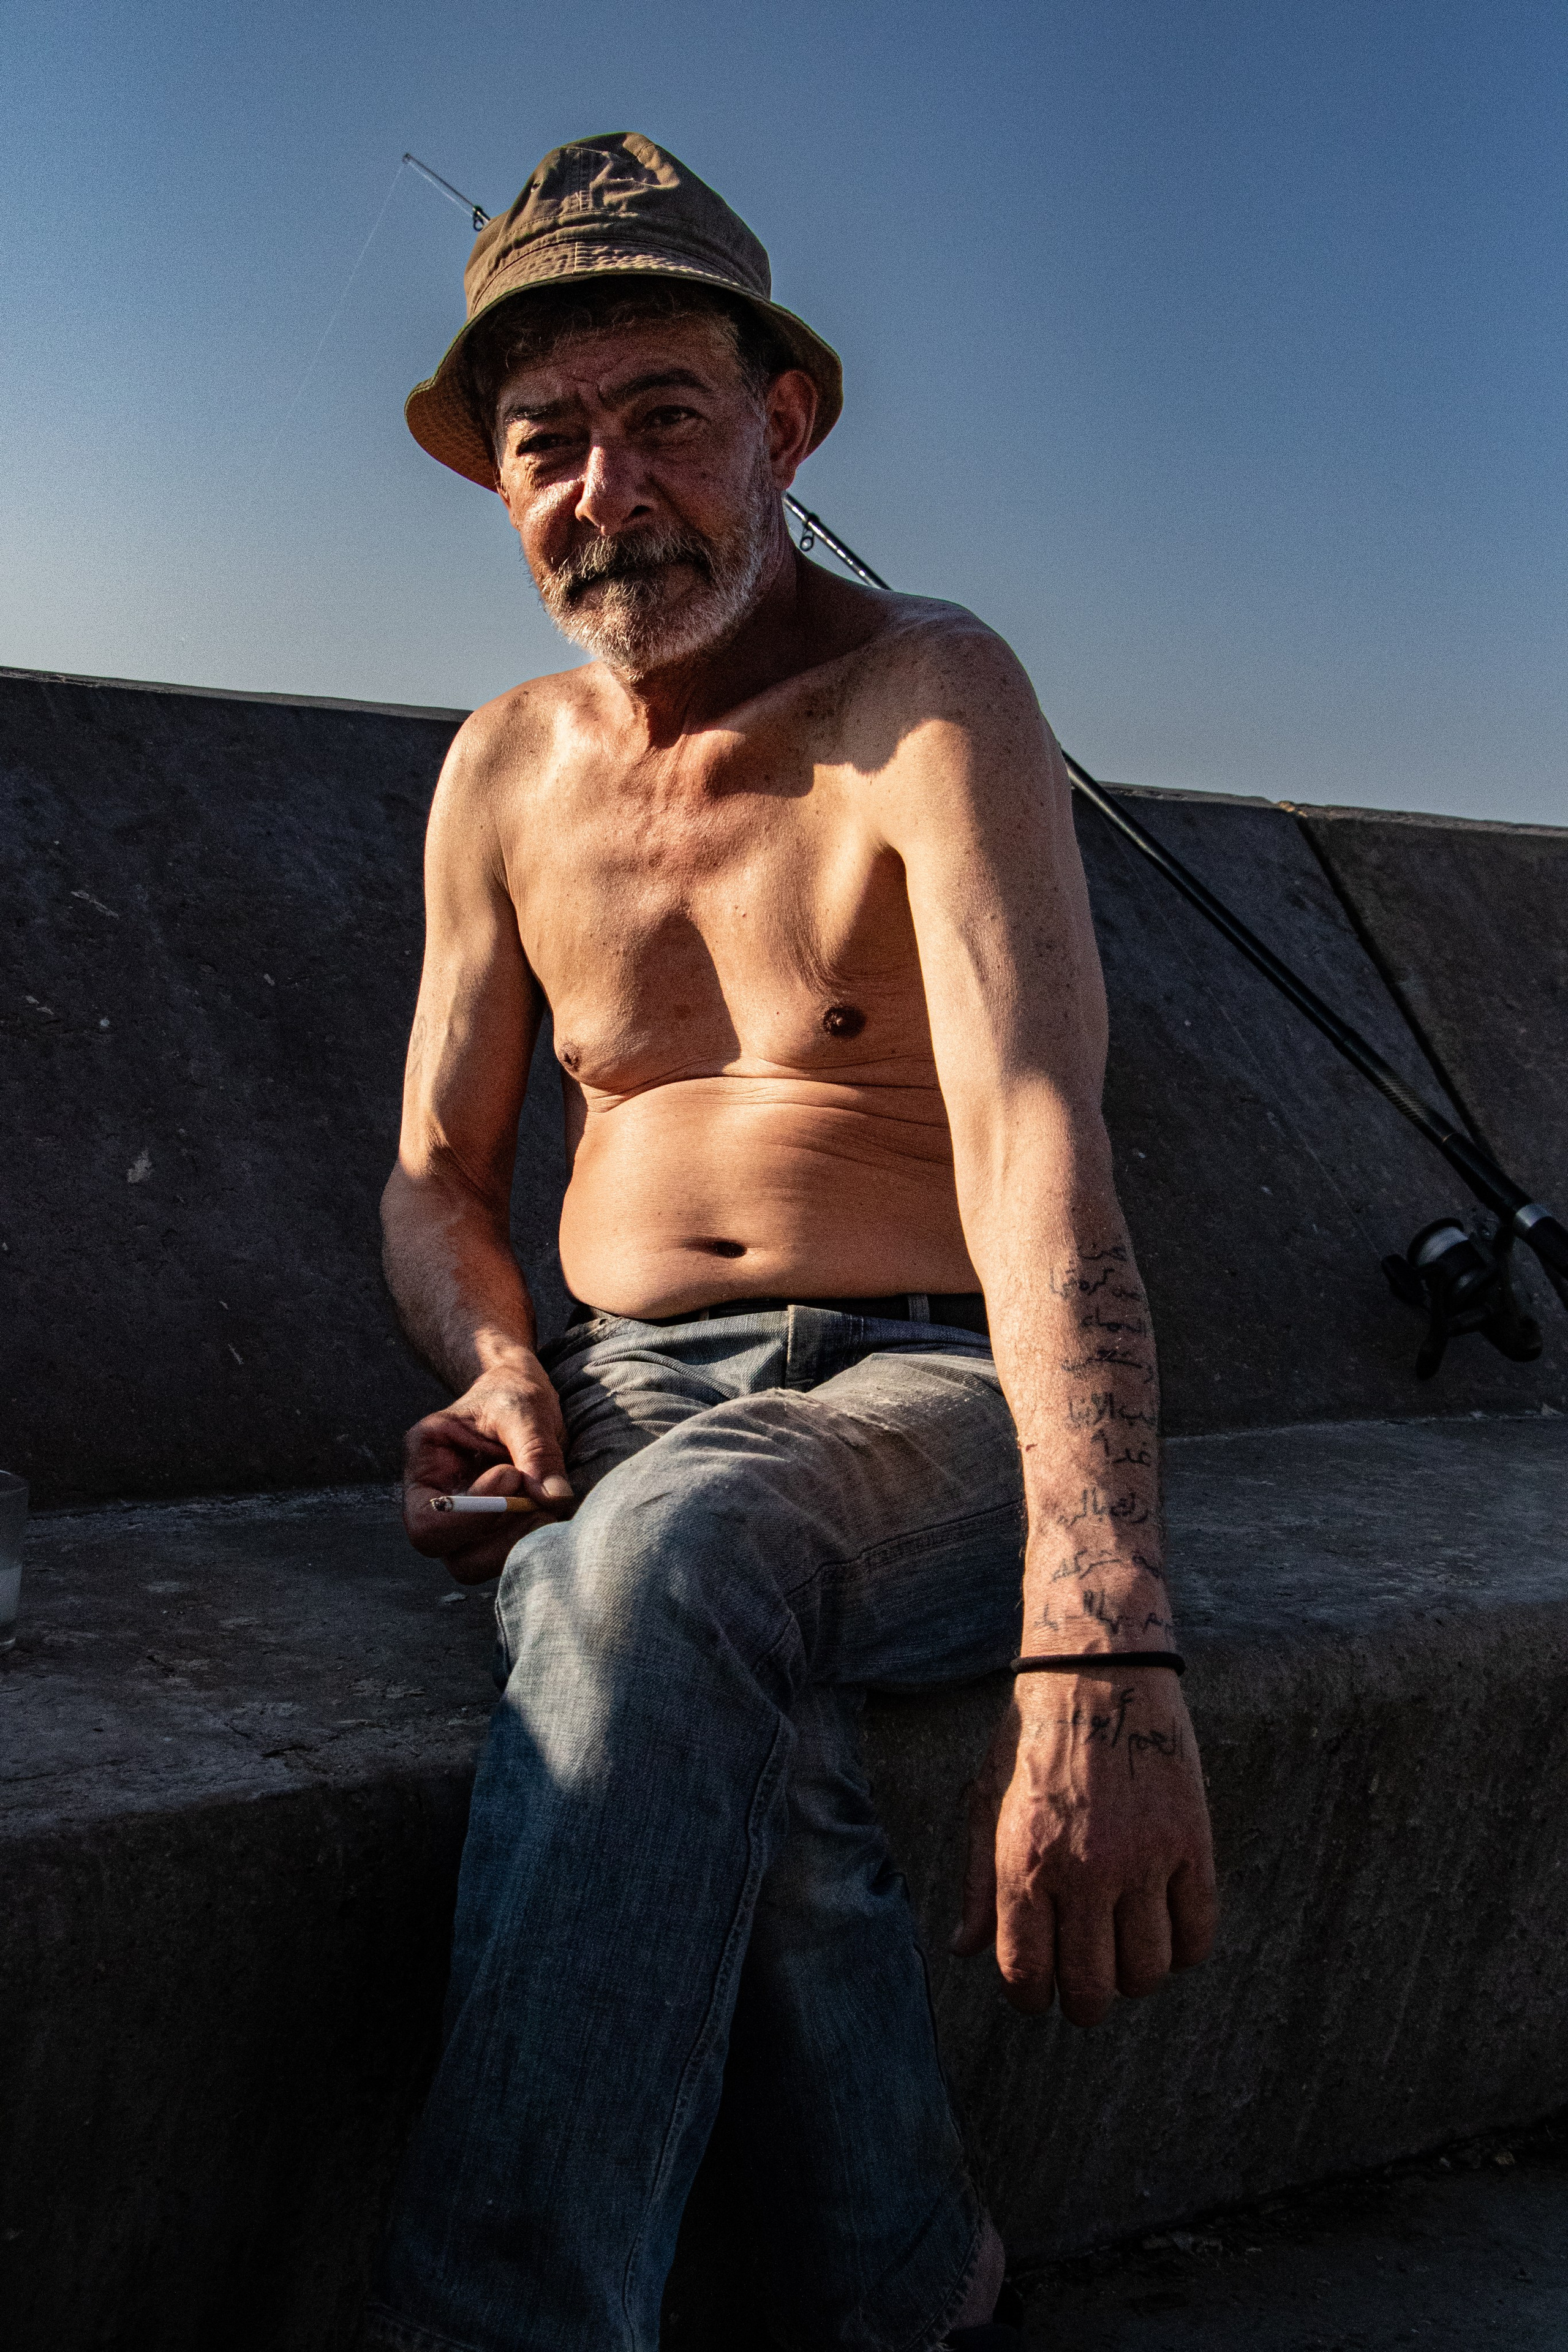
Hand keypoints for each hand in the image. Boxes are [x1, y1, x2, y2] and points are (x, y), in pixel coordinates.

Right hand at [401, 1355, 574, 1582]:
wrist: (520, 1392)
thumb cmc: (512, 1391)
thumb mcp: (522, 1408)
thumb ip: (535, 1451)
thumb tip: (555, 1499)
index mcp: (425, 1462)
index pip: (426, 1520)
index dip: (471, 1515)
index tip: (512, 1476)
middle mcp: (435, 1499)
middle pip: (449, 1554)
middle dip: (499, 1538)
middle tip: (539, 1502)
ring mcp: (462, 1520)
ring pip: (476, 1563)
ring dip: (517, 1542)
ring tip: (547, 1503)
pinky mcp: (491, 1529)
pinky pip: (503, 1554)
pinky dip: (529, 1540)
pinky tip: (548, 1509)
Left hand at [951, 1670, 1216, 2024]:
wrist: (1098, 1672)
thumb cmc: (1032, 1736)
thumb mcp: (986, 1800)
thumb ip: (977, 1881)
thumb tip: (965, 1949)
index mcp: (1024, 1863)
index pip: (1026, 1975)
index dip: (1030, 1998)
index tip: (1037, 1989)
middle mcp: (1083, 1871)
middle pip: (1093, 1989)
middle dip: (1083, 2004)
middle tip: (1084, 1987)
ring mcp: (1142, 1859)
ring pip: (1148, 1971)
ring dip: (1134, 1977)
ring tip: (1123, 1952)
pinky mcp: (1190, 1844)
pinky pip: (1197, 1934)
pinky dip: (1183, 1949)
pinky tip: (1166, 1930)